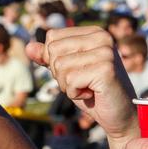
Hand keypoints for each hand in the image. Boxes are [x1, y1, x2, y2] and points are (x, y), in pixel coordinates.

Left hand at [26, 27, 137, 141]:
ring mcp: (105, 52)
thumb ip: (49, 58)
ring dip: (68, 85)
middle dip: (60, 74)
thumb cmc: (94, 93)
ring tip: (88, 88)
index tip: (77, 71)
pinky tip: (92, 94)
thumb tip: (28, 47)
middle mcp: (102, 37)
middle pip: (54, 51)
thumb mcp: (68, 72)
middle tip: (83, 82)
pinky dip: (75, 94)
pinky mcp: (105, 69)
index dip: (55, 60)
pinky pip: (70, 80)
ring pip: (60, 67)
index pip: (52, 37)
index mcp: (94, 32)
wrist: (119, 116)